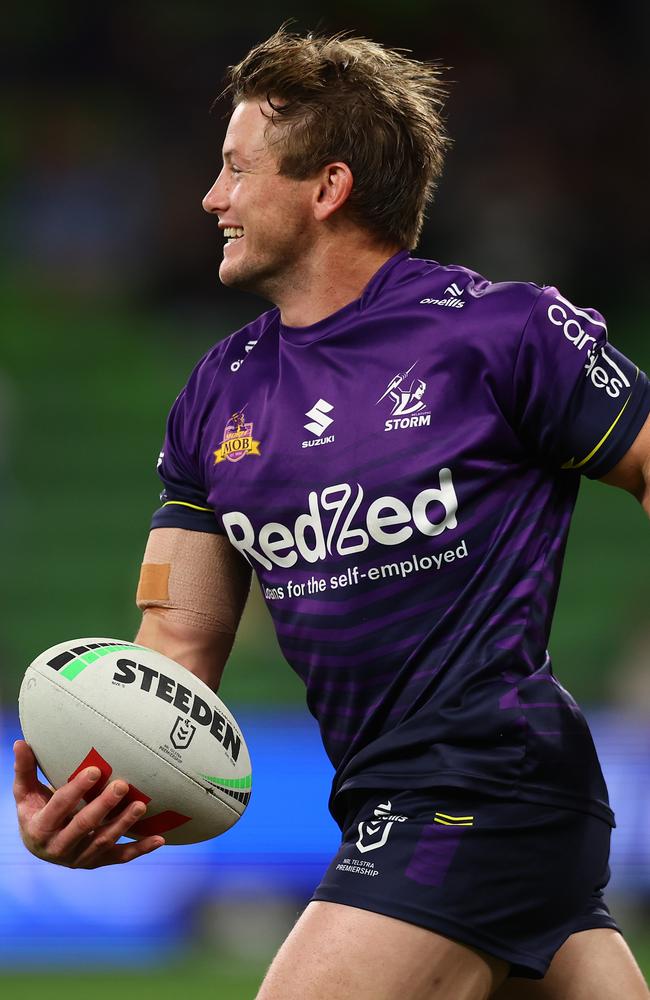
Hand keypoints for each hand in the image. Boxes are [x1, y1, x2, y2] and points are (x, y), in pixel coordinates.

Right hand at [13, 740, 164, 868]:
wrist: (40, 846)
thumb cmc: (34, 811)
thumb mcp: (24, 793)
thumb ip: (24, 769)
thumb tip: (20, 741)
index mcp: (40, 828)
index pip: (59, 807)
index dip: (77, 790)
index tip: (96, 770)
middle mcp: (59, 847)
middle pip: (84, 826)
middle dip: (104, 807)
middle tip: (122, 785)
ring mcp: (79, 858)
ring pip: (103, 842)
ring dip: (123, 825)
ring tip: (140, 805)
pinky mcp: (97, 863)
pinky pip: (120, 857)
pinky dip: (140, 849)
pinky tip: (159, 839)